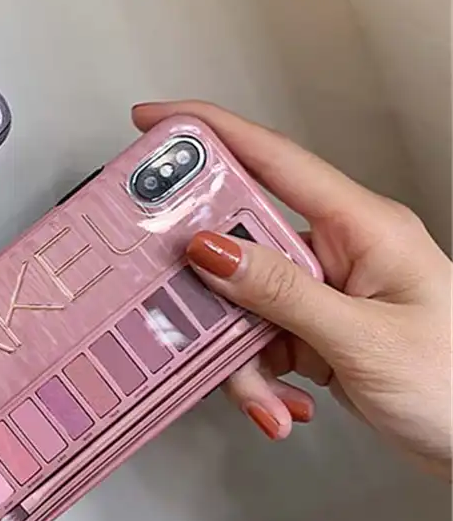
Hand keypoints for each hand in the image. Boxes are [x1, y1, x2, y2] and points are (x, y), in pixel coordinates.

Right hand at [133, 101, 451, 479]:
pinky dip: (257, 373)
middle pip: (243, 242)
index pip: (273, 159)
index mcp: (363, 227)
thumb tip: (213, 249)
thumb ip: (282, 292)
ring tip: (263, 393)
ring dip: (240, 354)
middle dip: (214, 290)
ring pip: (244, 300)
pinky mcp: (318, 328)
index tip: (157, 120)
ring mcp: (328, 290)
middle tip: (185, 310)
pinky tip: (280, 399)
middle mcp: (342, 250)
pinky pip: (260, 335)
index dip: (210, 131)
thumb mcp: (363, 339)